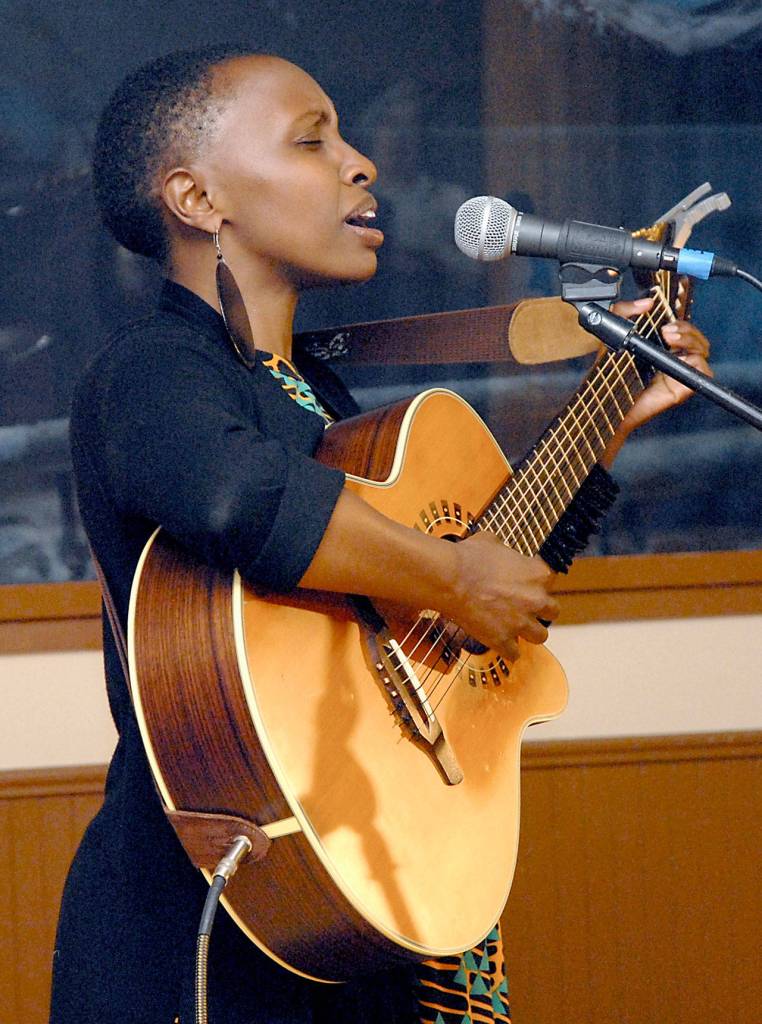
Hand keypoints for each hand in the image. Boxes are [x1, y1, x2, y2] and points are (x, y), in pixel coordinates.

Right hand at [442, 531, 558, 661]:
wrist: (450, 579)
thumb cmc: (468, 558)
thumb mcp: (491, 541)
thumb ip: (504, 551)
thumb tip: (499, 551)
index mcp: (537, 574)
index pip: (550, 579)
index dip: (536, 581)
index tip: (527, 582)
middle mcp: (535, 600)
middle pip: (553, 611)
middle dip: (541, 610)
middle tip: (526, 607)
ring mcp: (520, 623)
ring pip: (540, 636)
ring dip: (529, 632)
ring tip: (517, 628)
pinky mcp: (503, 640)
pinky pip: (514, 653)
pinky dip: (508, 650)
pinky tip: (501, 643)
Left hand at [600, 296, 711, 466]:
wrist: (604, 401)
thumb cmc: (610, 373)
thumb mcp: (613, 334)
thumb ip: (623, 311)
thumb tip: (647, 302)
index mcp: (660, 347)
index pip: (683, 329)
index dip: (680, 322)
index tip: (665, 321)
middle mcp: (671, 359)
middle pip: (696, 338)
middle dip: (686, 329)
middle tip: (666, 331)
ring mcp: (677, 374)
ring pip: (702, 351)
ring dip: (692, 341)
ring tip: (670, 341)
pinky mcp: (681, 388)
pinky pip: (703, 373)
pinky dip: (697, 363)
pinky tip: (679, 360)